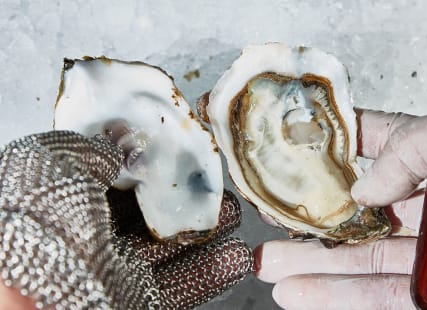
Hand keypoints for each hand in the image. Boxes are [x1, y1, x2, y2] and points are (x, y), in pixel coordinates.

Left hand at [0, 131, 252, 308]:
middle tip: (216, 186)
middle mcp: (90, 237)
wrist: (39, 301)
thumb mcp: (49, 163)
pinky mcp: (136, 302)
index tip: (182, 154)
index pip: (115, 177)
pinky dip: (212, 273)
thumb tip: (117, 147)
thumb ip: (87, 148)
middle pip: (150, 213)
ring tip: (238, 216)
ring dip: (207, 233)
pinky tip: (237, 256)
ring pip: (171, 249)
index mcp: (63, 200)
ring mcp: (115, 274)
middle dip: (187, 198)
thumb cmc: (36, 230)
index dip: (150, 164)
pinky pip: (182, 287)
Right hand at [254, 103, 426, 308]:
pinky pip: (376, 298)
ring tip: (271, 261)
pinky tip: (299, 293)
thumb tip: (370, 184)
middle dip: (319, 217)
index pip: (389, 150)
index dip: (347, 152)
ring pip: (362, 261)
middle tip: (280, 218)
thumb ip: (413, 143)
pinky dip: (334, 297)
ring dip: (314, 263)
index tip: (306, 155)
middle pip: (366, 215)